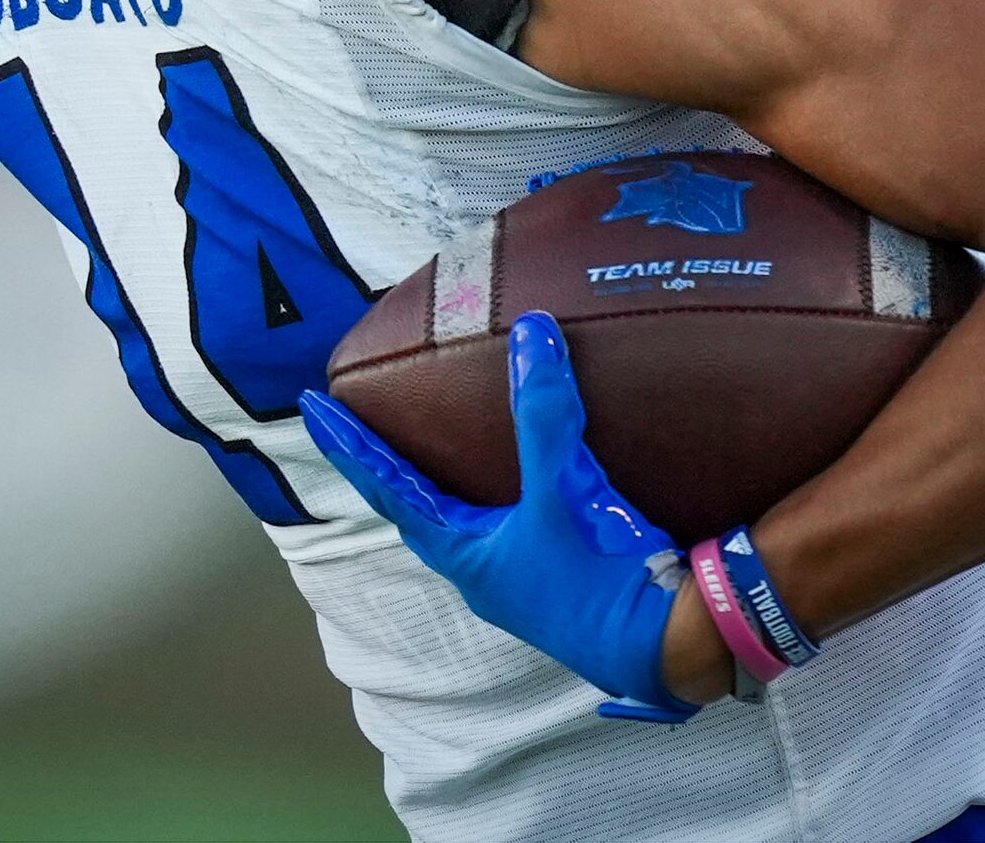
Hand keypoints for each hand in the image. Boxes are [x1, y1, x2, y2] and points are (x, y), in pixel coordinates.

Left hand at [300, 312, 698, 721]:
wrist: (671, 649)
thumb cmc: (602, 580)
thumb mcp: (566, 490)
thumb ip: (544, 415)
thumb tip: (531, 334)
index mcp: (466, 554)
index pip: (389, 489)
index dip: (352, 447)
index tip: (314, 410)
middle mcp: (485, 572)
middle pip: (417, 511)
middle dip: (389, 470)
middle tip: (362, 428)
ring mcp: (523, 581)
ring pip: (466, 525)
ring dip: (444, 488)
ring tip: (432, 449)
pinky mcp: (563, 580)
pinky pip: (515, 529)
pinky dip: (501, 497)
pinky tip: (521, 481)